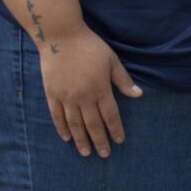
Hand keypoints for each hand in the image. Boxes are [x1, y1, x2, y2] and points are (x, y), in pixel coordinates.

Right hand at [38, 26, 143, 157]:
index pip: (110, 115)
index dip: (115, 129)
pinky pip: (56, 115)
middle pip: (92, 124)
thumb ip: (123, 80)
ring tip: (85, 152)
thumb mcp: (112, 60)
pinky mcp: (52, 93)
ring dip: (80, 139)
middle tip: (104, 154)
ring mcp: (66, 96)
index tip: (119, 141)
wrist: (60, 36)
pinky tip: (66, 138)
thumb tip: (139, 95)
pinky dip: (62, 128)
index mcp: (100, 88)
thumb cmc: (90, 46)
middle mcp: (83, 96)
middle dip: (99, 140)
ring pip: (74, 124)